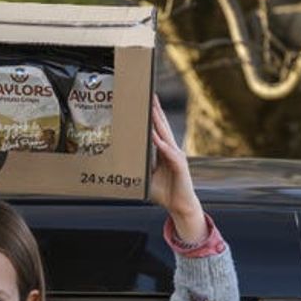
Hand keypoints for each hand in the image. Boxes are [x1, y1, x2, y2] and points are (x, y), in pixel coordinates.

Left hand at [148, 94, 206, 241]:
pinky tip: (156, 137)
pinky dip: (162, 145)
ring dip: (158, 122)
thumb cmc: (164, 192)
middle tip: (149, 94)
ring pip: (166, 136)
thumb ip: (138, 166)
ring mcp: (176, 157)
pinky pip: (169, 154)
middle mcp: (170, 150)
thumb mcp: (146, 176)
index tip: (143, 101)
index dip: (151, 116)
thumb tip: (120, 162)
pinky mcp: (180, 166)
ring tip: (151, 108)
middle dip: (156, 111)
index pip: (156, 129)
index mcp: (163, 151)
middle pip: (162, 127)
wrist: (180, 206)